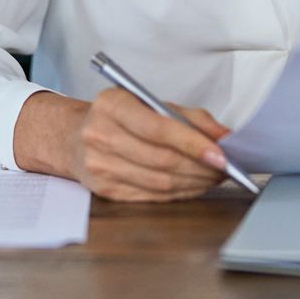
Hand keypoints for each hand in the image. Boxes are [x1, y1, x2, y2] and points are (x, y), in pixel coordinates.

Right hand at [16, 88, 236, 201]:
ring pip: (160, 182)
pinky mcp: (105, 190)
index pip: (158, 128)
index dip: (193, 143)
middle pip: (161, 159)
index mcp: (111, 105)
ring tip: (215, 176)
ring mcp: (99, 167)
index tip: (222, 154)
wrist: (72, 137)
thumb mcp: (148, 103)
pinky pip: (152, 196)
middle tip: (227, 167)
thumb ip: (189, 117)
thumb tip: (226, 137)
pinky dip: (180, 193)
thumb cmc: (118, 117)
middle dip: (201, 167)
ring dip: (195, 182)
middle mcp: (100, 136)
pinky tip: (194, 185)